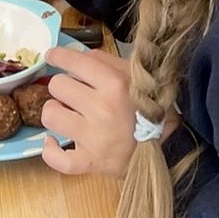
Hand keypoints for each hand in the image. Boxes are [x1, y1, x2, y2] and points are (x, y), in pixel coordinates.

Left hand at [38, 44, 136, 176]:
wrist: (168, 146)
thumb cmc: (147, 107)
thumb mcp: (133, 75)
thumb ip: (104, 61)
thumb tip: (73, 55)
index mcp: (114, 84)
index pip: (73, 62)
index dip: (58, 56)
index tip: (53, 56)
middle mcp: (103, 109)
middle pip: (57, 86)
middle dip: (63, 87)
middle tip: (73, 94)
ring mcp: (95, 138)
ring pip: (50, 116)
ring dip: (56, 113)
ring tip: (67, 115)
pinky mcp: (91, 162)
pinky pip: (57, 159)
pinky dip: (51, 151)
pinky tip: (53, 142)